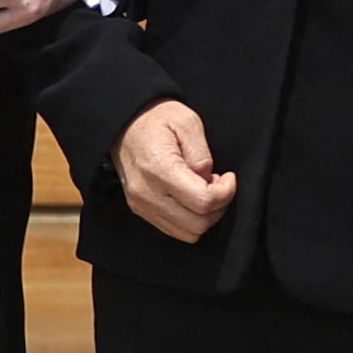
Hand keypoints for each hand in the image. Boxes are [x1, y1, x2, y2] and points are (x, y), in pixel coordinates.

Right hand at [113, 102, 237, 242]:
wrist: (124, 124)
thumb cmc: (156, 119)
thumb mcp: (188, 122)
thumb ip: (202, 155)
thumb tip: (208, 181)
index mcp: (159, 170)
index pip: (203, 201)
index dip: (226, 193)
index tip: (228, 177)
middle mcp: (147, 193)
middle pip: (198, 224)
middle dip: (218, 207)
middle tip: (218, 184)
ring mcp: (142, 205)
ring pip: (188, 233)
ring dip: (204, 216)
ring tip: (203, 190)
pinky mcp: (141, 210)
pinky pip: (175, 229)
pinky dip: (190, 219)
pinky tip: (190, 197)